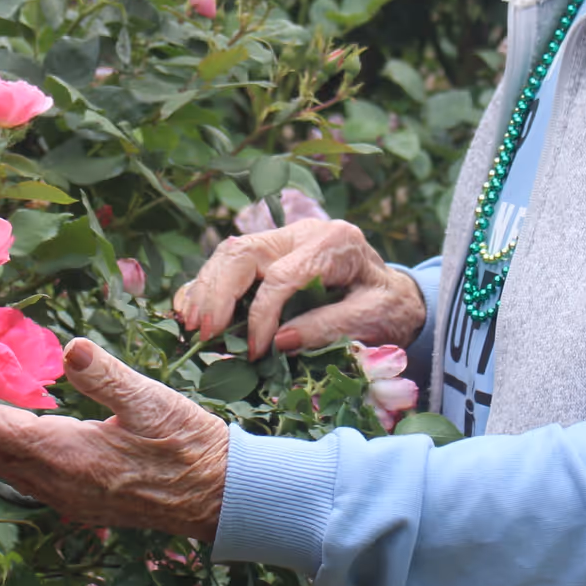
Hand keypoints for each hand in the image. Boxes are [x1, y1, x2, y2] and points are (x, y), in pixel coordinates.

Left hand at [0, 337, 228, 541]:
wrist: (219, 497)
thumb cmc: (189, 447)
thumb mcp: (153, 402)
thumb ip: (107, 377)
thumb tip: (72, 348)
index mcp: (65, 457)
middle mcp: (54, 483)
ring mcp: (62, 496)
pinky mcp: (74, 498)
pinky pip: (18, 470)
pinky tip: (8, 419)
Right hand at [170, 219, 426, 359]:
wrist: (396, 294)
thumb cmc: (390, 307)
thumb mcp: (374, 318)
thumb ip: (330, 327)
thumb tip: (278, 342)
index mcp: (334, 241)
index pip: (281, 275)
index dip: (261, 316)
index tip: (256, 352)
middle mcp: (302, 232)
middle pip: (243, 252)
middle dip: (218, 294)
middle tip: (205, 334)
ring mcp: (283, 240)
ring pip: (229, 253)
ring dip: (205, 290)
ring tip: (193, 327)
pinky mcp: (269, 254)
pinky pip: (228, 262)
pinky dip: (205, 285)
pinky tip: (189, 310)